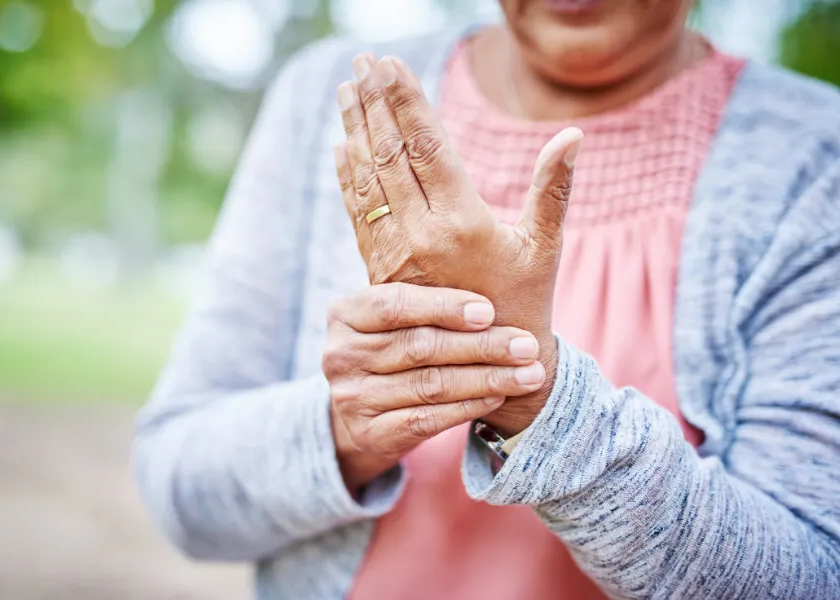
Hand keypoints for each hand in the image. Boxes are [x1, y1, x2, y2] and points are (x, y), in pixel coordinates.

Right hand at [324, 283, 544, 490]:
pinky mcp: (368, 433)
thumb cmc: (399, 345)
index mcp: (344, 313)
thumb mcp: (401, 314)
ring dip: (486, 378)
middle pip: (419, 347)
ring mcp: (350, 397)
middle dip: (481, 346)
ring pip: (430, 385)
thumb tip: (487, 237)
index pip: (394, 304)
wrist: (368, 411)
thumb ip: (432, 287)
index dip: (443, 306)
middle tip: (526, 345)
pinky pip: (427, 419)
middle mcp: (339, 355)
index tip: (490, 310)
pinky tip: (499, 396)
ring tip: (528, 373)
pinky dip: (468, 406)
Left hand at [334, 54, 582, 435]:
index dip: (407, 101)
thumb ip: (553, 189)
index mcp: (462, 221)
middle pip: (390, 154)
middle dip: (375, 104)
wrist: (490, 367)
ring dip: (355, 132)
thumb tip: (572, 135)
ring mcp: (395, 253)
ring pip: (369, 181)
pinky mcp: (381, 270)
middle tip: (362, 61)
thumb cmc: (528, 302)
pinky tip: (342, 149)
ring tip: (347, 91)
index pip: (426, 145)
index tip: (390, 64)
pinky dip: (349, 178)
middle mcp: (420, 234)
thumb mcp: (544, 245)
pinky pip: (360, 214)